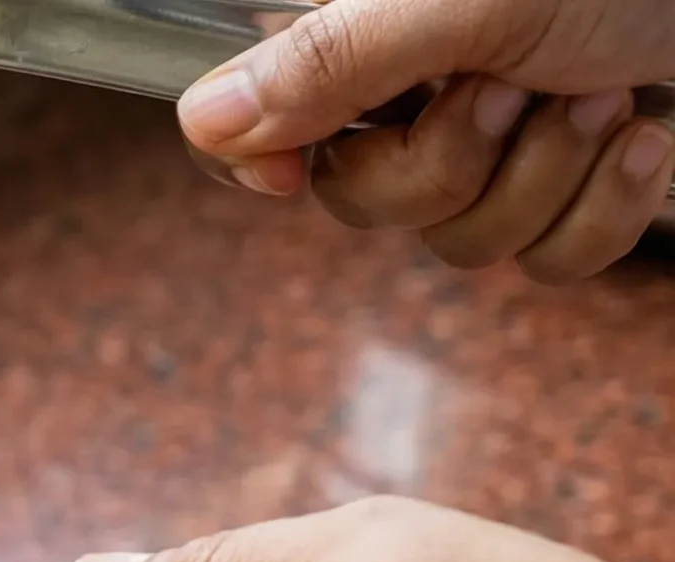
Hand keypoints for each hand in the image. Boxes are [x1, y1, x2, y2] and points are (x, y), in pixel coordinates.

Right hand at [178, 0, 674, 281]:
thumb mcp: (464, 0)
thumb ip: (333, 61)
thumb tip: (203, 122)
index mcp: (369, 36)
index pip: (253, 125)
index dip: (263, 163)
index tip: (291, 175)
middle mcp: (421, 91)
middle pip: (362, 205)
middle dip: (453, 165)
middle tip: (513, 89)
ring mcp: (499, 144)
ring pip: (461, 242)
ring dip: (547, 176)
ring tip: (602, 94)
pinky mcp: (572, 186)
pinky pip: (548, 263)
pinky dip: (606, 209)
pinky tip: (643, 137)